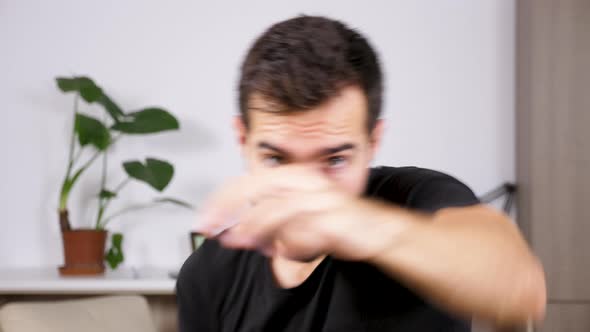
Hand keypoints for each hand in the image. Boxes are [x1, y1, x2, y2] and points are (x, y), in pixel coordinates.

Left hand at [195, 166, 375, 260]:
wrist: (375, 228)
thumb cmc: (334, 219)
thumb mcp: (295, 212)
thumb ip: (266, 220)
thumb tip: (233, 232)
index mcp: (292, 176)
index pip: (247, 181)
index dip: (221, 200)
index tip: (204, 218)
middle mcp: (304, 181)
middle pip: (256, 189)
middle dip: (228, 211)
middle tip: (210, 230)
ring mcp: (320, 199)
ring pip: (278, 210)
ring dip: (255, 229)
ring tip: (241, 242)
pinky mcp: (334, 220)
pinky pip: (305, 234)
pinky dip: (290, 247)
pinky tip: (284, 256)